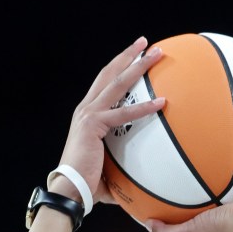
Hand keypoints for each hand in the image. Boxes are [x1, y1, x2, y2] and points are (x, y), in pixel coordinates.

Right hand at [51, 37, 165, 204]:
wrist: (70, 188)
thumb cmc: (88, 182)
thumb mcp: (109, 166)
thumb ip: (124, 163)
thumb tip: (142, 177)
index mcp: (87, 114)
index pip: (105, 83)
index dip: (119, 67)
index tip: (134, 56)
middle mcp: (86, 108)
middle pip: (109, 73)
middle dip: (128, 56)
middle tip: (145, 43)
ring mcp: (88, 114)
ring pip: (117, 83)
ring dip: (137, 66)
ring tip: (155, 54)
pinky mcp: (93, 125)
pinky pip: (124, 113)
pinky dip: (144, 108)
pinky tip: (162, 102)